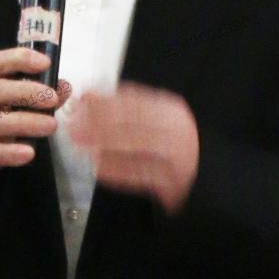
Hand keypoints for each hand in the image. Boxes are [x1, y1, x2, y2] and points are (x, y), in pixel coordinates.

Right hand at [0, 47, 70, 203]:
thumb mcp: (8, 111)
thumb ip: (33, 98)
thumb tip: (63, 87)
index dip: (19, 59)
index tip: (45, 63)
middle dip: (26, 92)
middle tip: (52, 99)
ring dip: (24, 123)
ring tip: (50, 126)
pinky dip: (9, 152)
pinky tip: (28, 153)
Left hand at [64, 84, 199, 210]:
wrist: (206, 173)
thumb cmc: (175, 145)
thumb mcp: (157, 120)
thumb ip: (127, 110)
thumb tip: (89, 98)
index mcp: (170, 111)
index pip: (133, 100)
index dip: (104, 98)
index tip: (82, 98)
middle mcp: (174, 130)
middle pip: (132, 121)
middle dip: (98, 120)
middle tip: (73, 122)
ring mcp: (175, 156)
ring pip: (134, 145)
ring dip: (103, 142)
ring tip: (79, 143)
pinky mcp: (172, 181)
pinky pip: (139, 174)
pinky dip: (116, 170)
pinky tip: (97, 166)